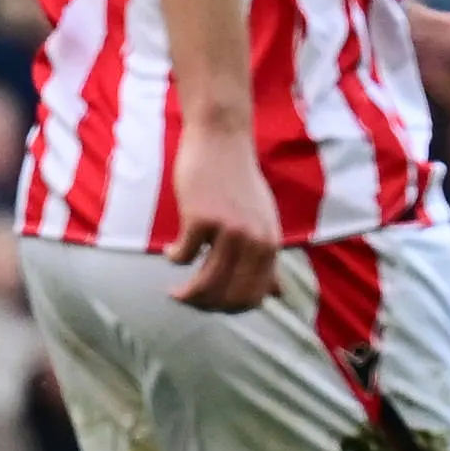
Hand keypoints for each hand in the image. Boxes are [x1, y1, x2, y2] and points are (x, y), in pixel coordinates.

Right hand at [166, 111, 281, 314]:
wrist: (221, 140)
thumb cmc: (239, 183)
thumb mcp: (264, 221)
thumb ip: (268, 260)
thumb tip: (278, 295)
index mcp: (271, 244)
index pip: (254, 297)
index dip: (229, 309)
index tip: (211, 305)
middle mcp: (255, 240)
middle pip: (228, 295)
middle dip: (205, 305)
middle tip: (187, 299)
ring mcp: (229, 230)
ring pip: (206, 283)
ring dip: (186, 294)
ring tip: (175, 292)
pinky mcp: (201, 218)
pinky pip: (183, 256)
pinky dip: (174, 259)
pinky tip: (171, 251)